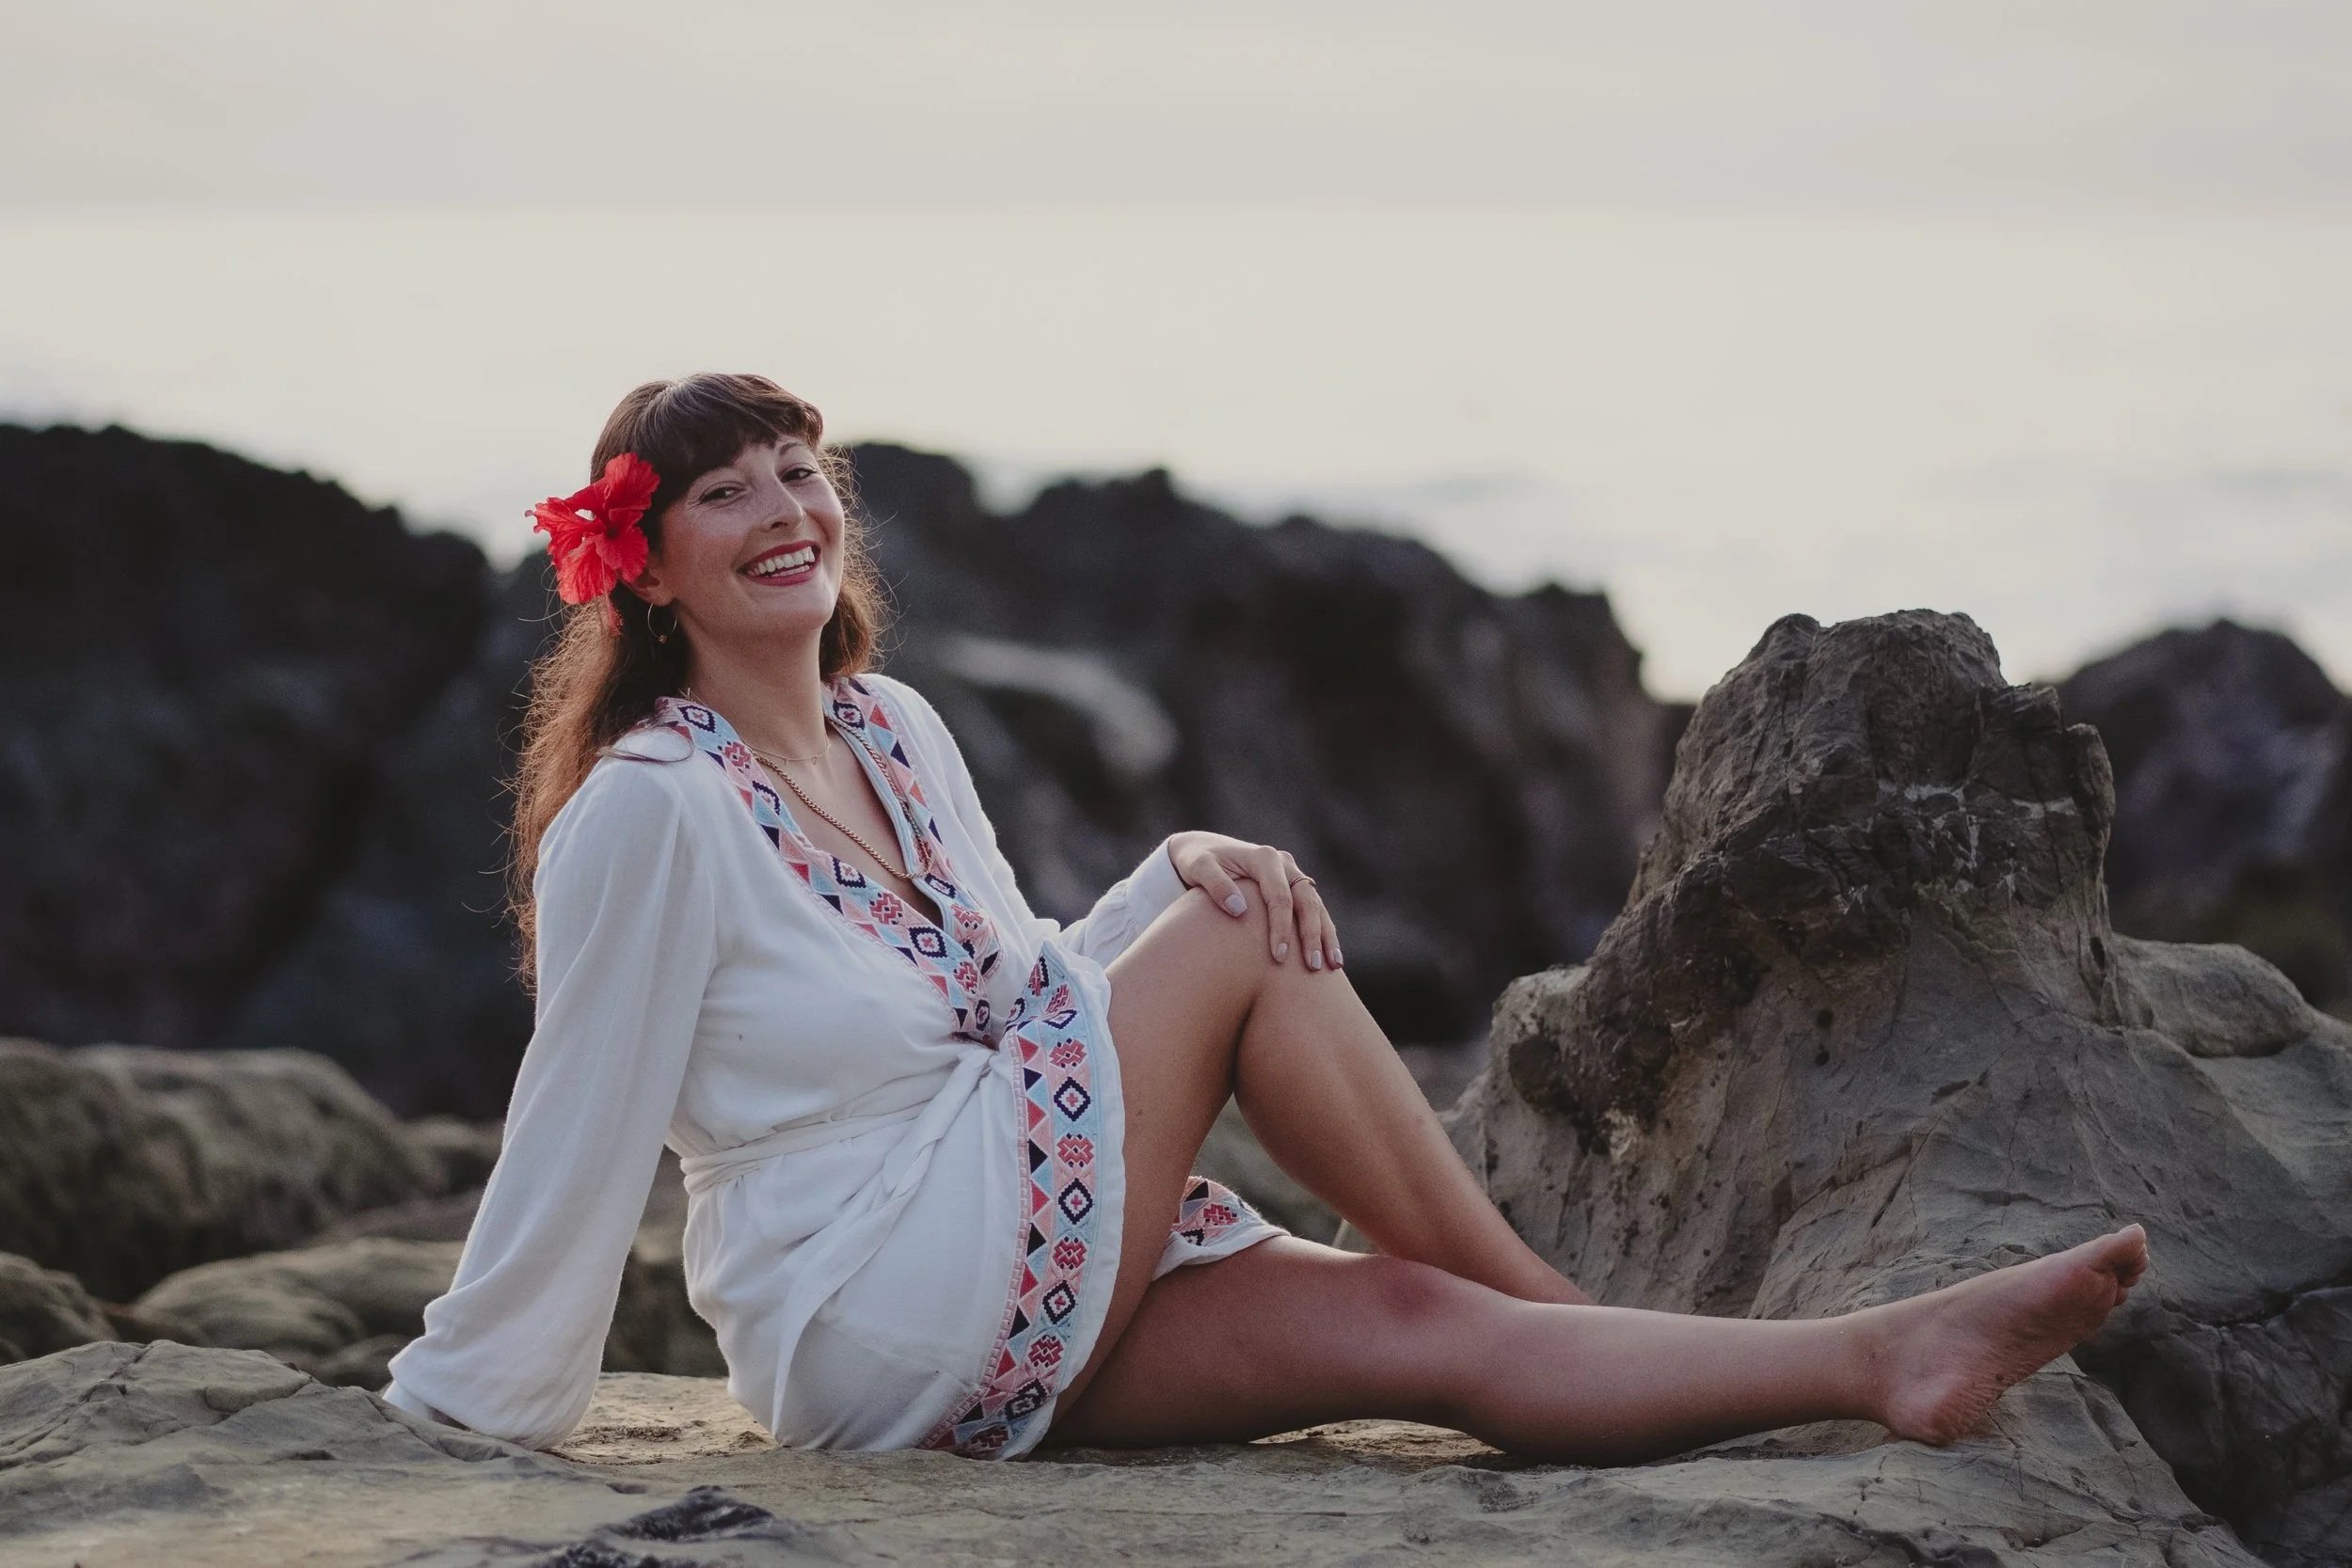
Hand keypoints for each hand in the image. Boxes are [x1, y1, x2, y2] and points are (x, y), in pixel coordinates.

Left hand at [1164, 830, 1342, 969]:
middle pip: (1306, 900)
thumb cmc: (1198, 861)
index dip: (1282, 927)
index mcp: (1264, 858)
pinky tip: (1330, 957)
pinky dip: (1323, 932)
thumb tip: (1239, 910)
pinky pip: (1314, 910)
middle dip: (1311, 935)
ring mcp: (1291, 875)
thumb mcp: (1198, 867)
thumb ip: (1215, 885)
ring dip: (1325, 935)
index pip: (1280, 896)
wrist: (1204, 851)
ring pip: (1316, 906)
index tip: (1279, 957)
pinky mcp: (1293, 888)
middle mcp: (1283, 864)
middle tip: (1312, 967)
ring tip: (1334, 966)